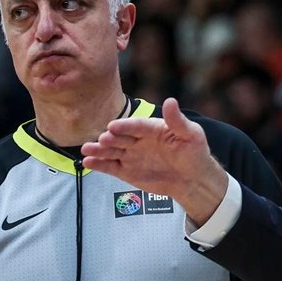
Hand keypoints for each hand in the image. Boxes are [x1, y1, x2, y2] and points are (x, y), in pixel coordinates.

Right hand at [81, 98, 227, 224]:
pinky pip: (110, 166)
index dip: (125, 125)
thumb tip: (170, 100)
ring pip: (111, 151)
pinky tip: (88, 162)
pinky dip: (99, 165)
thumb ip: (177, 120)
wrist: (193, 180)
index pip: (136, 125)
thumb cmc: (195, 153)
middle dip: (110, 138)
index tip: (113, 126)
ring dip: (98, 150)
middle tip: (102, 139)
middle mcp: (138, 139)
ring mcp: (131, 155)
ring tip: (86, 149)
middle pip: (120, 137)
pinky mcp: (126, 170)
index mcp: (152, 128)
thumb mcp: (192, 135)